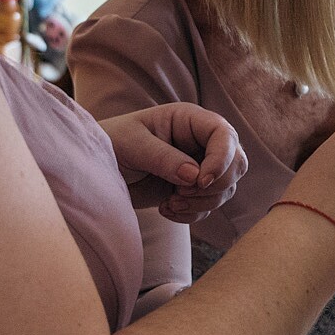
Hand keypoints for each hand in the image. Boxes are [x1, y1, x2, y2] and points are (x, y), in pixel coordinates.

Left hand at [99, 103, 247, 223]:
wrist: (98, 170)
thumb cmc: (112, 144)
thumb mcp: (133, 145)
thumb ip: (164, 158)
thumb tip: (195, 177)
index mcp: (189, 120)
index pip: (224, 135)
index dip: (222, 158)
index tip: (201, 181)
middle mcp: (201, 142)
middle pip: (237, 163)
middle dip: (216, 185)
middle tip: (181, 194)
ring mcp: (200, 167)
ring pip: (226, 189)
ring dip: (202, 203)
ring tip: (170, 204)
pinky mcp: (192, 190)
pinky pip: (209, 206)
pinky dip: (192, 214)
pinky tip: (166, 210)